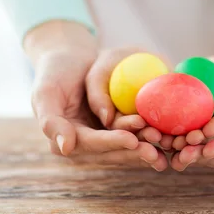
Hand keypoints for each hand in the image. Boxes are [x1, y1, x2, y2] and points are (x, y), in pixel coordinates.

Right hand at [26, 21, 167, 170]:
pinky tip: (168, 138)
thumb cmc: (53, 73)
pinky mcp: (114, 131)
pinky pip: (133, 136)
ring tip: (166, 145)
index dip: (112, 143)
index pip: (92, 144)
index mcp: (64, 140)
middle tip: (157, 150)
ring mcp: (99, 139)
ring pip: (126, 147)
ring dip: (145, 148)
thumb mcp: (45, 92)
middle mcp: (83, 145)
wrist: (68, 61)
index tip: (132, 140)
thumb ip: (51, 121)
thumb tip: (66, 148)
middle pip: (112, 152)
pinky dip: (148, 136)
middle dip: (134, 152)